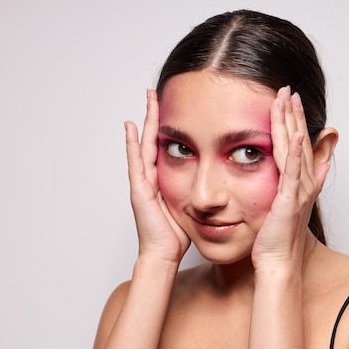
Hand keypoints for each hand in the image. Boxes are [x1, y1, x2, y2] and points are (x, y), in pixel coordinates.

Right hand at [125, 89, 189, 263]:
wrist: (163, 255)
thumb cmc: (176, 236)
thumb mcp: (190, 207)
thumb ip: (197, 192)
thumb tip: (217, 185)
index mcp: (162, 180)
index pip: (166, 146)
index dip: (167, 126)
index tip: (172, 105)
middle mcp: (150, 178)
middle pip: (152, 139)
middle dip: (155, 115)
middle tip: (156, 92)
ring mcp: (142, 183)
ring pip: (144, 145)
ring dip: (146, 121)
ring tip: (148, 99)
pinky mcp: (139, 191)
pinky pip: (136, 163)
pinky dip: (132, 145)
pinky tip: (131, 127)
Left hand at [251, 86, 330, 270]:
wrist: (278, 261)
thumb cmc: (278, 237)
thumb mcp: (289, 204)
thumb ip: (300, 182)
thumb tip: (322, 165)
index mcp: (301, 181)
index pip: (298, 144)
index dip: (295, 120)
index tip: (290, 99)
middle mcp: (305, 183)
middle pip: (299, 140)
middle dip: (293, 114)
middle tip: (289, 89)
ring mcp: (299, 190)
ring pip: (295, 150)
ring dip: (292, 124)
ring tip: (289, 100)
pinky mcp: (290, 200)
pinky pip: (292, 172)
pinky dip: (295, 153)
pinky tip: (295, 134)